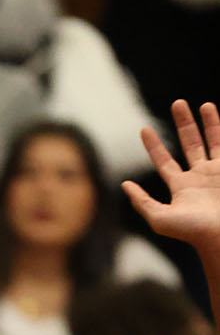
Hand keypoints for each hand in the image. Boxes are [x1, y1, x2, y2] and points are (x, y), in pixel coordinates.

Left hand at [124, 101, 219, 256]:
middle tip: (177, 103)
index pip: (164, 161)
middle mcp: (198, 177)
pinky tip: (211, 110)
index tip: (145, 128)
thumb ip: (141, 202)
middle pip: (189, 143)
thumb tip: (124, 185)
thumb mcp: (160, 218)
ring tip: (199, 104)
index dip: (154, 145)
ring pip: (210, 140)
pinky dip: (217, 128)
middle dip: (183, 123)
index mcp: (180, 188)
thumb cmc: (191, 231)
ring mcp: (215, 172)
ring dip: (205, 122)